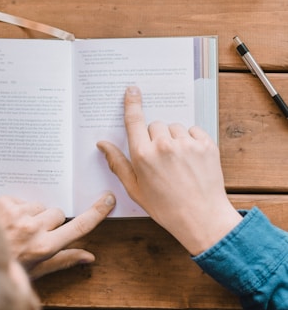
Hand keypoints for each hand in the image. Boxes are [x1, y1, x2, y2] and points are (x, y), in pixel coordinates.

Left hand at [0, 192, 115, 278]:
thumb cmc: (5, 270)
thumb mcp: (36, 272)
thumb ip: (64, 260)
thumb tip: (90, 257)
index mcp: (44, 248)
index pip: (79, 227)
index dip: (96, 213)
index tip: (108, 199)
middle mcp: (33, 229)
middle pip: (58, 214)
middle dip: (51, 222)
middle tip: (34, 236)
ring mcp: (18, 214)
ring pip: (40, 206)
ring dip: (32, 215)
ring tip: (16, 230)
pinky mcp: (4, 203)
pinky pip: (21, 200)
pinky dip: (16, 209)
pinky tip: (4, 223)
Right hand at [97, 86, 240, 254]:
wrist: (202, 218)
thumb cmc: (166, 207)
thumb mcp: (135, 189)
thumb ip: (118, 163)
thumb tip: (102, 144)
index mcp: (142, 155)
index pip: (133, 120)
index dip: (132, 103)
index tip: (132, 90)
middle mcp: (163, 145)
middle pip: (154, 125)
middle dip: (155, 137)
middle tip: (161, 159)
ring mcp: (186, 144)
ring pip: (174, 127)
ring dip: (174, 139)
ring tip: (178, 162)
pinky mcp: (206, 144)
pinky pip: (193, 131)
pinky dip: (192, 141)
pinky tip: (191, 160)